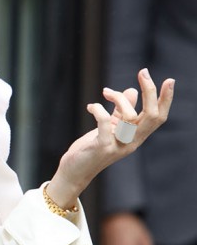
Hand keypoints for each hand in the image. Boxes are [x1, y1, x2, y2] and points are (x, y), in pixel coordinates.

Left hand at [46, 68, 173, 209]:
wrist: (75, 172)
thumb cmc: (92, 149)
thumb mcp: (110, 128)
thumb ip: (121, 112)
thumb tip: (133, 91)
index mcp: (137, 136)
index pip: (158, 117)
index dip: (166, 100)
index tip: (170, 80)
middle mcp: (132, 142)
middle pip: (151, 116)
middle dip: (151, 91)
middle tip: (144, 72)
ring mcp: (118, 146)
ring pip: (130, 116)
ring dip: (118, 98)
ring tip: (105, 92)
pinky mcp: (102, 147)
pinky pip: (104, 122)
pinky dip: (99, 109)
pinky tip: (91, 106)